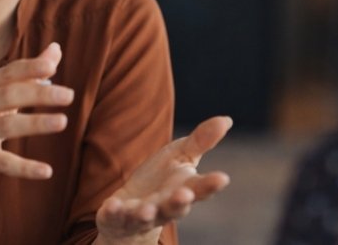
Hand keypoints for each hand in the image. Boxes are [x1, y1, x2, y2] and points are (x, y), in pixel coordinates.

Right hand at [0, 42, 74, 190]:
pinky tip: (46, 171)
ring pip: (4, 126)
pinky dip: (24, 167)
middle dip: (38, 93)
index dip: (28, 68)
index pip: (7, 74)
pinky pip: (1, 162)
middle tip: (68, 95)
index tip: (51, 65)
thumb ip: (28, 74)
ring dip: (34, 123)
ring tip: (62, 122)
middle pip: (8, 96)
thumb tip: (56, 49)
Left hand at [95, 116, 232, 244]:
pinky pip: (114, 217)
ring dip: (146, 213)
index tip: (222, 178)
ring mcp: (140, 215)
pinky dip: (113, 213)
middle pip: (174, 208)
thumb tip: (227, 119)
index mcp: (184, 191)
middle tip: (185, 196)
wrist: (131, 211)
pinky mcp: (116, 218)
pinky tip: (111, 206)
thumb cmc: (162, 181)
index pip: (200, 189)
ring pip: (145, 217)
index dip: (211, 185)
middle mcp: (165, 207)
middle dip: (179, 203)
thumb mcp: (180, 157)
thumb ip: (201, 141)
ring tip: (146, 210)